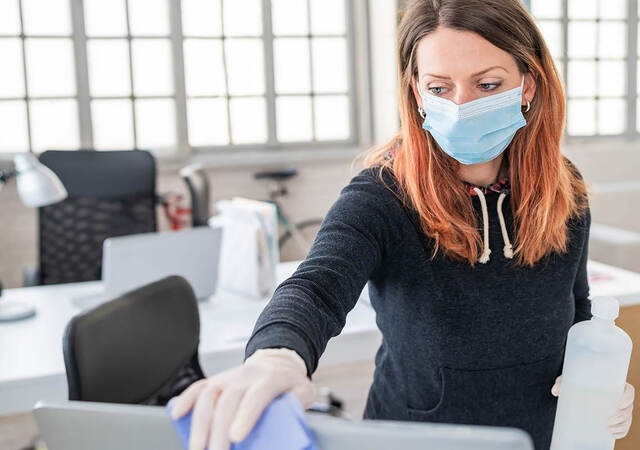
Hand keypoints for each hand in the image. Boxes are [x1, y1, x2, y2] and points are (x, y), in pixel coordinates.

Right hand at [169, 348, 314, 449]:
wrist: (278, 362)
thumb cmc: (290, 384)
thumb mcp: (304, 392)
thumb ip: (298, 407)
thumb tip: (289, 432)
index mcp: (271, 378)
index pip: (256, 395)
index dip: (246, 415)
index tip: (236, 437)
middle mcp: (247, 375)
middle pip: (229, 400)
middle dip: (219, 430)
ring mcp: (229, 376)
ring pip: (210, 395)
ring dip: (200, 423)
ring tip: (197, 448)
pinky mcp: (217, 380)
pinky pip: (199, 386)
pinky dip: (187, 399)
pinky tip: (178, 415)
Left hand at [551, 375, 634, 438]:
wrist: (578, 390)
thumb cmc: (578, 382)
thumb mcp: (570, 380)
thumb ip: (563, 383)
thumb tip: (556, 391)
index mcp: (614, 385)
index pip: (629, 391)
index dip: (628, 398)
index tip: (619, 405)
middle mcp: (620, 398)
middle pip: (628, 408)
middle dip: (622, 416)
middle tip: (609, 420)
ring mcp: (620, 409)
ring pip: (627, 419)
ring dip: (621, 426)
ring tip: (609, 428)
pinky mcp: (617, 419)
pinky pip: (624, 427)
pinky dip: (621, 432)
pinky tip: (613, 434)